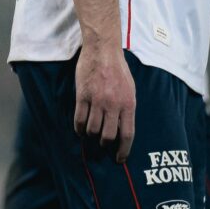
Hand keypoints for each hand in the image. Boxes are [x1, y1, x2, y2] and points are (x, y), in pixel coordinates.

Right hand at [74, 41, 135, 160]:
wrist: (103, 50)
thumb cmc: (118, 69)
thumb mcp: (130, 89)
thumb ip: (127, 108)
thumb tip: (122, 127)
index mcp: (128, 104)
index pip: (127, 134)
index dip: (123, 150)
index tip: (119, 159)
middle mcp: (113, 104)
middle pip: (108, 135)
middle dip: (104, 143)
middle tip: (102, 144)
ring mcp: (97, 100)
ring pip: (92, 129)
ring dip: (91, 135)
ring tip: (90, 134)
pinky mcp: (83, 95)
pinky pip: (79, 118)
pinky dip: (79, 128)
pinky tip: (79, 129)